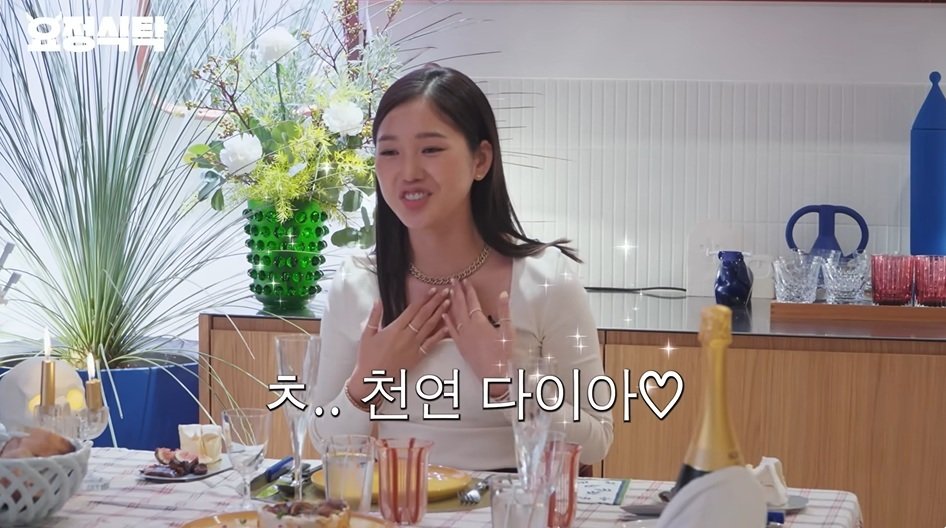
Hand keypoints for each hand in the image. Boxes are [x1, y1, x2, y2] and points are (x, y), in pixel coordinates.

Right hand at [348, 287, 450, 399]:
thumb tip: (378, 301)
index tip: (432, 290)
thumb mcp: (367, 334)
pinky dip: (440, 335)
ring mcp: (414, 346)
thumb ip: (374, 317)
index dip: (423, 298)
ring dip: (439, 313)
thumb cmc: (367, 356)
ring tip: (448, 302)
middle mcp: (406, 336)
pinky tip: (448, 327)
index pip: (412, 310)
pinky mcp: (417, 357)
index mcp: (394, 329)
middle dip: (435, 302)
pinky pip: (431, 344)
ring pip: (429, 327)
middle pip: (424, 315)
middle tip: (445, 291)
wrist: (372, 378)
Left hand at [442, 279, 512, 394]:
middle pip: (461, 305)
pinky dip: (447, 321)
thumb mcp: (508, 330)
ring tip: (448, 292)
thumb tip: (503, 294)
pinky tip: (444, 314)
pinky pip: (450, 330)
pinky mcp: (460, 345)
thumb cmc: (503, 353)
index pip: (473, 301)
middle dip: (457, 291)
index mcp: (479, 321)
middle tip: (452, 280)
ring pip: (454, 316)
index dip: (469, 289)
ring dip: (451, 303)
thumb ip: (504, 311)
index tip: (465, 279)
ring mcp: (462, 336)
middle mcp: (468, 327)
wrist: (493, 374)